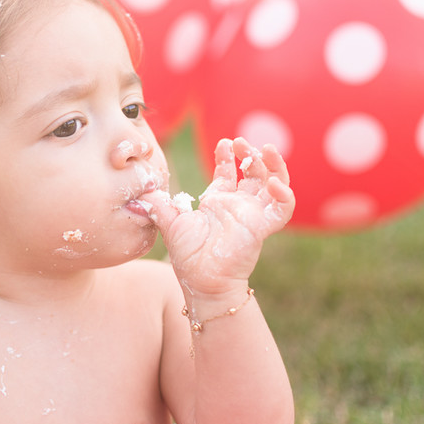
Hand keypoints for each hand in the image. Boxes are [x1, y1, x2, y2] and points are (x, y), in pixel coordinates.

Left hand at [142, 137, 293, 295]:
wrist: (201, 282)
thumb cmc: (188, 256)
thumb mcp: (170, 222)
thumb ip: (159, 204)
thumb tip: (140, 191)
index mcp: (218, 201)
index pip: (228, 172)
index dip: (227, 155)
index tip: (224, 143)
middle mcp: (238, 205)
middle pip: (253, 172)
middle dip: (250, 154)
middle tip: (242, 142)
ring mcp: (253, 215)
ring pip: (274, 184)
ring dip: (273, 165)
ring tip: (267, 150)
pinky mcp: (262, 227)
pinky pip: (282, 209)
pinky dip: (283, 195)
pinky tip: (274, 182)